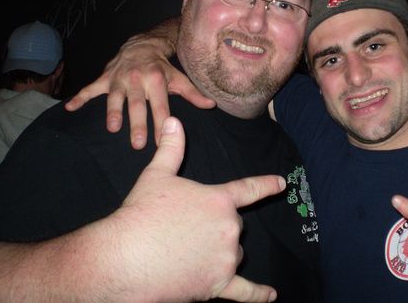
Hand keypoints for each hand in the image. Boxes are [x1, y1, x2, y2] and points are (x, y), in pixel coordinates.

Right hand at [65, 33, 213, 148]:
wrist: (141, 45)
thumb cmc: (162, 67)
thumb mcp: (178, 78)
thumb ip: (192, 93)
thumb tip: (211, 105)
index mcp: (156, 80)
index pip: (160, 105)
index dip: (161, 123)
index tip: (162, 142)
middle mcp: (137, 79)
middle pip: (137, 105)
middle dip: (137, 124)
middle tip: (137, 144)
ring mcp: (118, 78)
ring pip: (114, 97)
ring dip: (112, 112)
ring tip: (112, 128)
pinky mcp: (105, 78)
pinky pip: (91, 88)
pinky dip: (80, 97)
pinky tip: (69, 108)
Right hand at [111, 116, 282, 301]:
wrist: (125, 257)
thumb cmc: (141, 214)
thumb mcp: (156, 175)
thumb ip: (171, 148)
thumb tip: (174, 122)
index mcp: (219, 199)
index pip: (249, 188)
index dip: (267, 184)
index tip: (282, 183)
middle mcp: (230, 227)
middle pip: (234, 226)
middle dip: (215, 227)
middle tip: (184, 230)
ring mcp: (226, 258)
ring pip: (233, 254)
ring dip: (219, 253)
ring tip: (185, 251)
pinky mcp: (218, 285)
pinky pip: (245, 291)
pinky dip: (258, 295)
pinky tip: (271, 296)